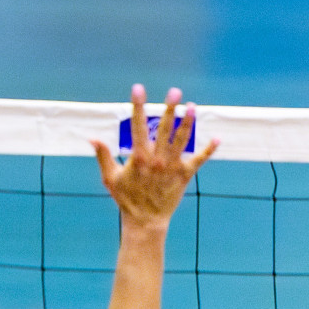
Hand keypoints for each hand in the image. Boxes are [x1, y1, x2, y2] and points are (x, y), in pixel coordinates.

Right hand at [92, 85, 218, 231]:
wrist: (146, 220)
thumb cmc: (125, 198)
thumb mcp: (110, 177)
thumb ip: (103, 156)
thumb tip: (92, 138)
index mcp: (139, 156)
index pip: (136, 125)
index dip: (137, 105)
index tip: (138, 89)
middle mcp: (157, 159)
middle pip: (164, 128)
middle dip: (169, 108)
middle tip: (174, 91)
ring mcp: (172, 167)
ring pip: (182, 140)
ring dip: (188, 122)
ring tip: (192, 106)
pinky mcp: (185, 176)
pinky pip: (199, 160)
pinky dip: (208, 150)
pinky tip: (217, 139)